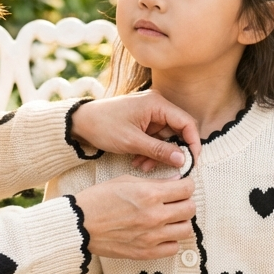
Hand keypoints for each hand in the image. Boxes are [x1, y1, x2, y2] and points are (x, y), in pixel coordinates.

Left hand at [70, 92, 199, 171]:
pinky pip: (155, 138)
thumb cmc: (104, 127)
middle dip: (172, 152)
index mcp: (157, 104)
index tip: (192, 161)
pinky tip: (138, 161)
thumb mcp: (132, 142)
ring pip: (166, 138)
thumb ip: (159, 151)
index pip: (186, 122)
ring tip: (143, 166)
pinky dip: (150, 151)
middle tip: (168, 168)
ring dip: (158, 154)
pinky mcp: (143, 121)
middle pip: (177, 131)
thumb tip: (183, 160)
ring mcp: (150, 113)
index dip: (193, 142)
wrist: (81, 122)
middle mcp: (157, 106)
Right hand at [74, 173, 195, 259]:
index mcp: (149, 194)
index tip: (181, 187)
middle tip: (175, 202)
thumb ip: (154, 183)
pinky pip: (173, 248)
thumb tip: (176, 183)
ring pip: (186, 230)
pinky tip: (161, 234)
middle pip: (190, 209)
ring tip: (169, 219)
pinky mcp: (146, 252)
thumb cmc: (98, 200)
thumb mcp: (125, 181)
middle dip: (185, 202)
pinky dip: (171, 240)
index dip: (186, 186)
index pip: (187, 189)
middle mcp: (154, 215)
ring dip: (180, 222)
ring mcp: (151, 236)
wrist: (79, 225)